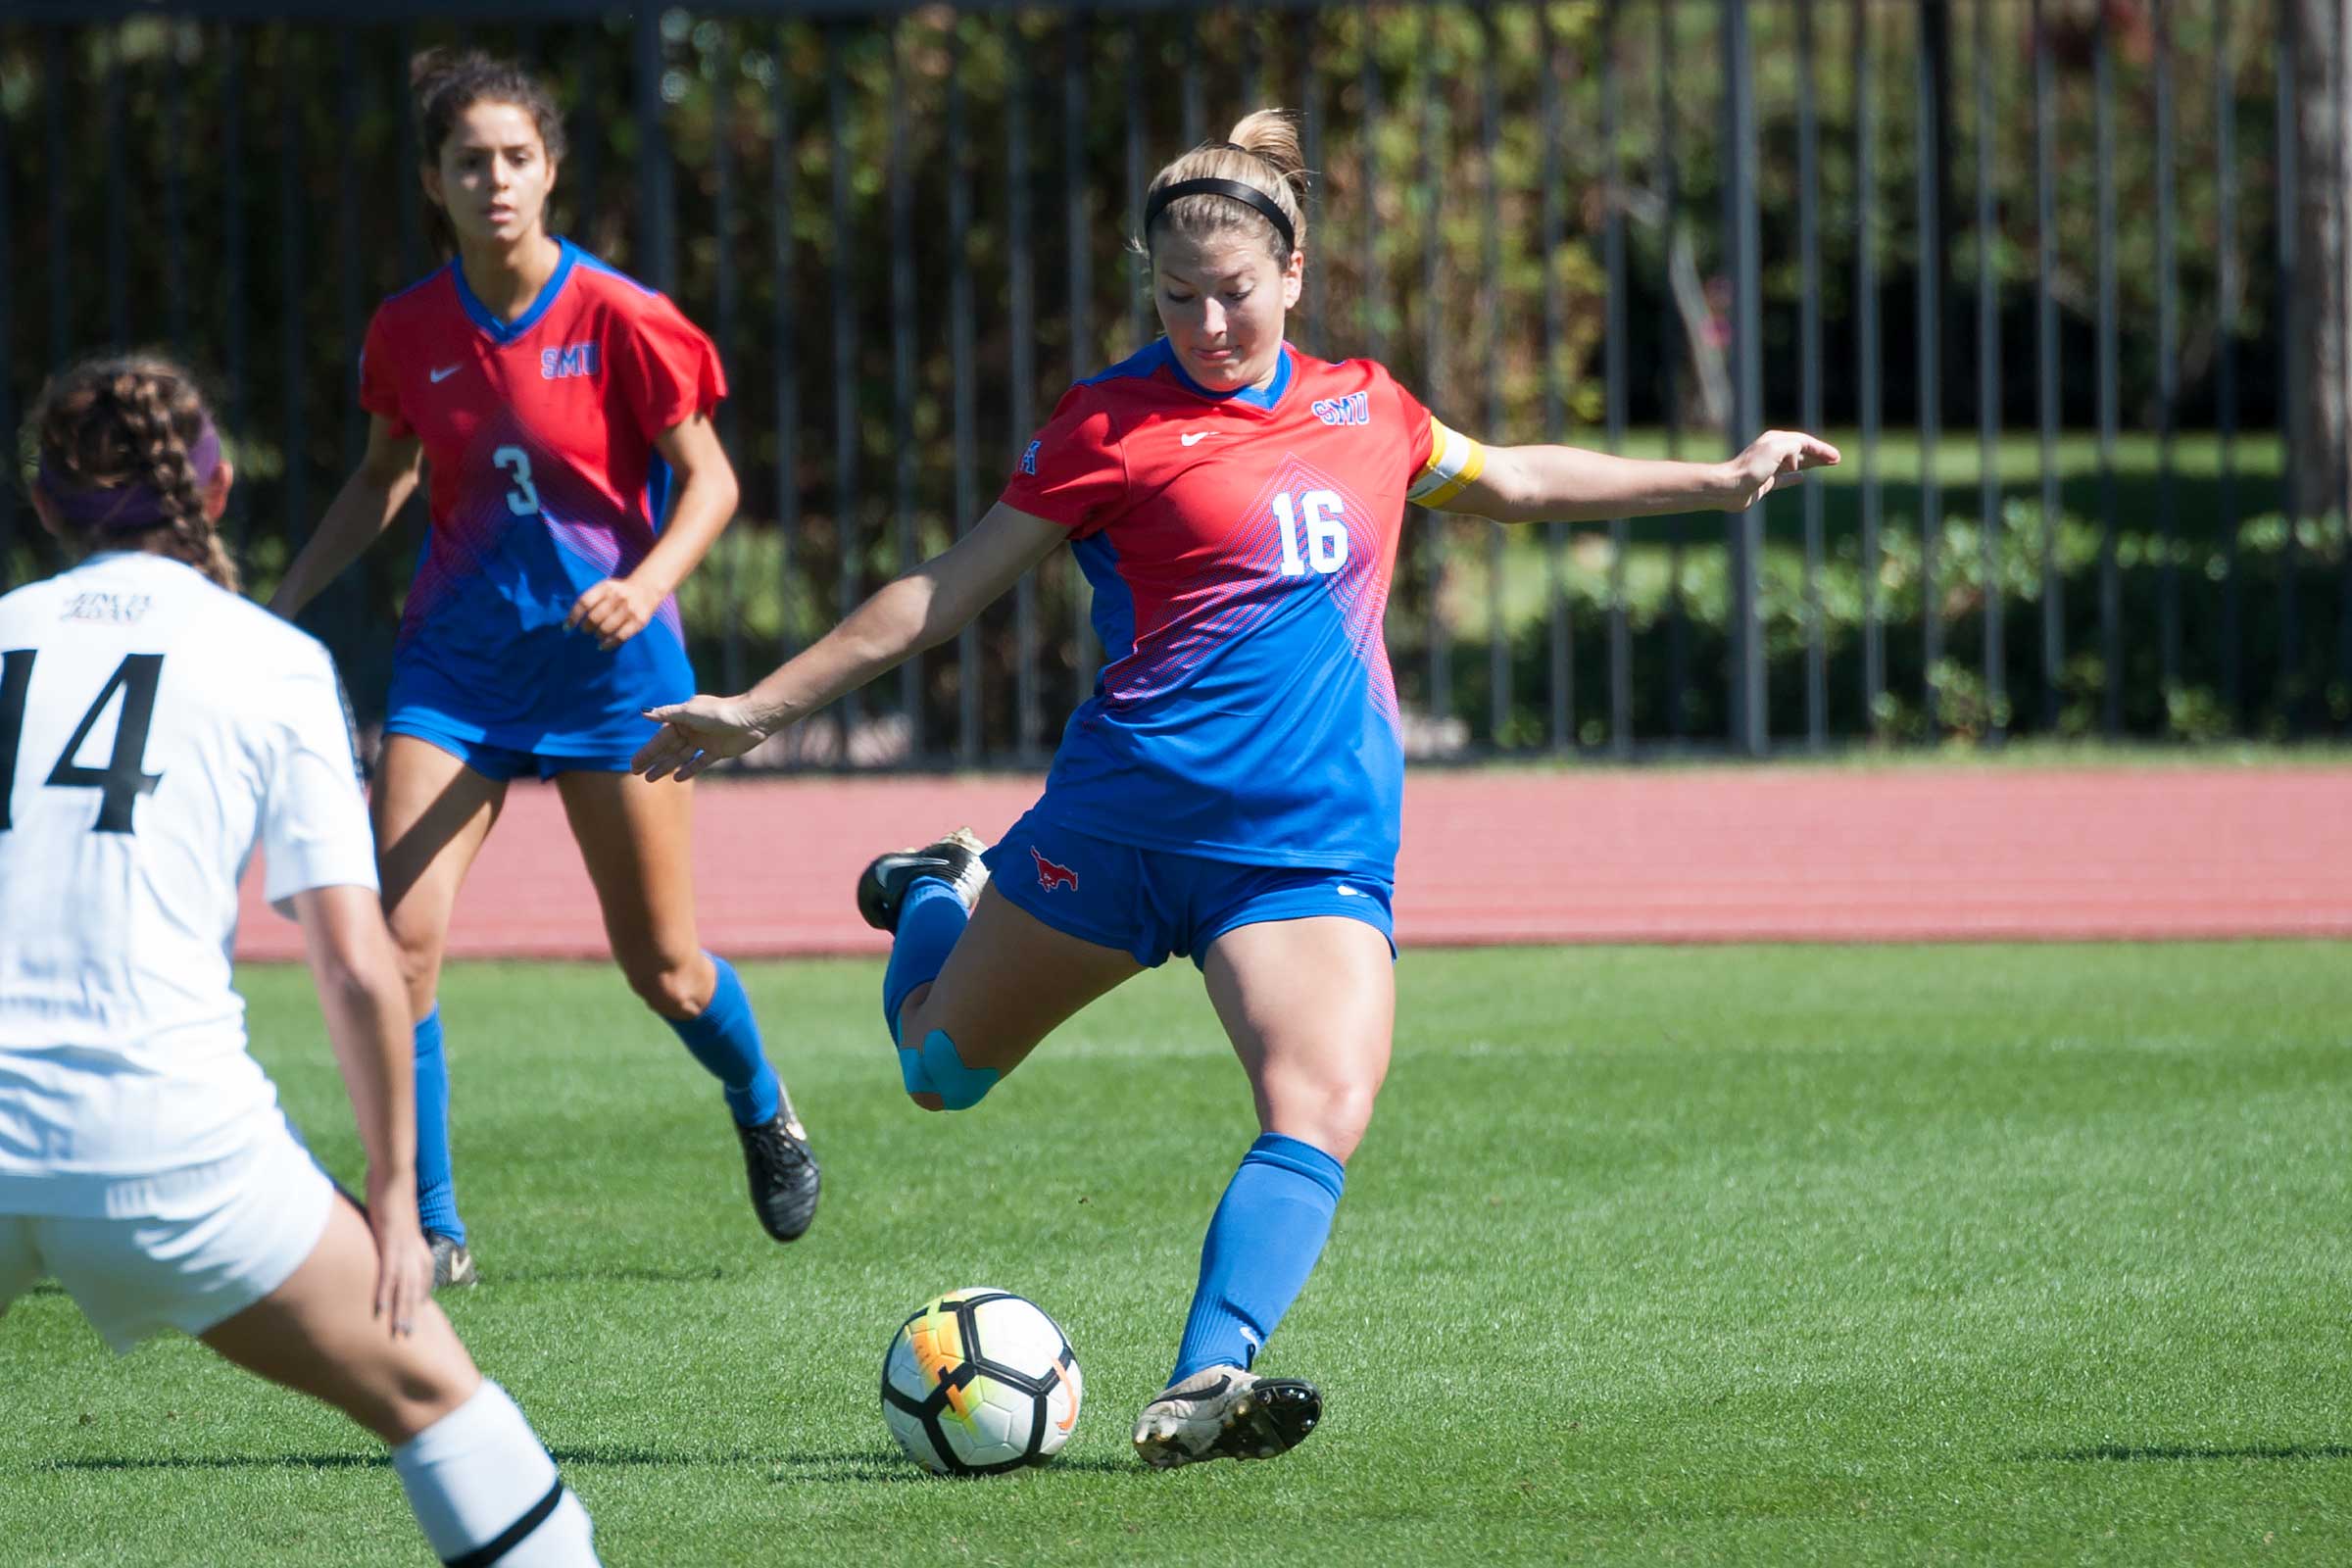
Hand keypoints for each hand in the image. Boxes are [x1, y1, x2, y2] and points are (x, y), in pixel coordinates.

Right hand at [366, 1191, 433, 1338]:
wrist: (395, 1176)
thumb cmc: (390, 1195)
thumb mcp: (392, 1221)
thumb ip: (388, 1236)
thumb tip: (380, 1241)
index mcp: (418, 1248)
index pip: (422, 1281)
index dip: (418, 1299)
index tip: (415, 1317)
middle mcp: (415, 1252)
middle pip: (415, 1290)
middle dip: (412, 1315)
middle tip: (407, 1337)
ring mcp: (404, 1250)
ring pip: (405, 1289)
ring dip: (402, 1313)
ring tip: (400, 1334)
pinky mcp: (391, 1244)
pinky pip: (388, 1276)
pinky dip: (385, 1295)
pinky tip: (381, 1311)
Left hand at [567, 576, 665, 650]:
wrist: (646, 588)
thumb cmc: (619, 592)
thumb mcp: (605, 588)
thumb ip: (591, 599)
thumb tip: (572, 621)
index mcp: (606, 587)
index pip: (584, 602)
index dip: (573, 616)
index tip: (567, 627)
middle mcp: (617, 597)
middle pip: (594, 617)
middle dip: (587, 627)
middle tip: (586, 630)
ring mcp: (629, 609)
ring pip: (606, 628)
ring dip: (598, 635)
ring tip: (597, 636)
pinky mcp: (639, 621)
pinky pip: (621, 636)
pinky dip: (610, 644)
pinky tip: (604, 646)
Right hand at [634, 693, 773, 781]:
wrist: (750, 719)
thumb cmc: (719, 712)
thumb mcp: (689, 712)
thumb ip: (667, 714)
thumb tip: (643, 713)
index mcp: (682, 719)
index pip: (660, 739)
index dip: (647, 752)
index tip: (633, 764)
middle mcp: (691, 729)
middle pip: (668, 749)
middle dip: (652, 761)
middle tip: (636, 773)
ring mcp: (704, 740)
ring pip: (681, 757)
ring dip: (666, 767)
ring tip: (650, 779)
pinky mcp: (717, 750)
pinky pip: (699, 762)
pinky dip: (689, 770)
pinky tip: (677, 779)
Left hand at [1719, 430, 1840, 510]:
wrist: (1729, 488)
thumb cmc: (1751, 467)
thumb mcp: (1777, 448)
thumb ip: (1793, 446)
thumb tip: (1800, 458)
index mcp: (1776, 440)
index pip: (1804, 442)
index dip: (1822, 449)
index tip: (1836, 457)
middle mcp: (1773, 451)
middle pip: (1802, 451)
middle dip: (1820, 454)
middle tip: (1837, 460)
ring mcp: (1769, 467)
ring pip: (1796, 463)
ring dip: (1812, 463)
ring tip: (1826, 465)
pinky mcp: (1764, 482)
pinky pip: (1784, 478)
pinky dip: (1795, 477)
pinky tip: (1802, 478)